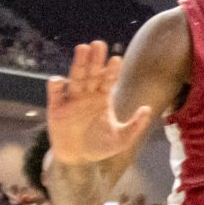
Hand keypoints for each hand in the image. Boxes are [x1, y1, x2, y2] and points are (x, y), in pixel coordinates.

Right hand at [46, 41, 150, 167]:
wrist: (78, 160)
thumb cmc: (100, 147)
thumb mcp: (122, 139)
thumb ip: (136, 125)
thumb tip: (148, 109)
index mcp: (102, 98)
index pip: (108, 80)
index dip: (112, 70)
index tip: (117, 59)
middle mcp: (87, 94)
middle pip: (92, 73)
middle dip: (95, 59)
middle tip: (99, 44)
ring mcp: (72, 99)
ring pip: (75, 77)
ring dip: (79, 63)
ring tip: (83, 48)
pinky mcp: (56, 108)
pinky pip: (55, 92)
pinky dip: (56, 84)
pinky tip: (60, 80)